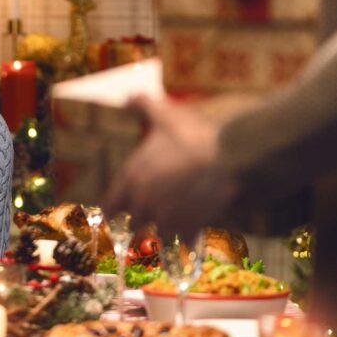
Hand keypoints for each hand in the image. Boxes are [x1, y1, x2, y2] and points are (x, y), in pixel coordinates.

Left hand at [105, 95, 236, 236]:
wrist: (228, 157)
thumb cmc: (192, 135)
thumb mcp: (165, 115)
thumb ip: (143, 105)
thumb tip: (129, 96)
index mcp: (132, 179)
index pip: (109, 207)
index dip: (113, 210)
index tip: (118, 211)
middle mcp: (144, 203)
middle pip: (132, 224)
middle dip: (139, 220)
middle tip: (149, 214)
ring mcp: (167, 217)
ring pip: (156, 235)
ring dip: (162, 231)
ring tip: (171, 225)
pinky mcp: (190, 226)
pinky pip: (182, 241)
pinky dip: (186, 239)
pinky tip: (191, 234)